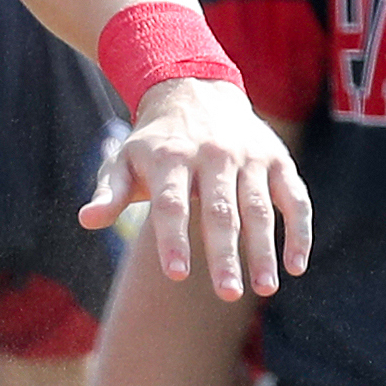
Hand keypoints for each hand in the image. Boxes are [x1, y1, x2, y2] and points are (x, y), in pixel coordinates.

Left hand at [84, 76, 310, 301]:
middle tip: (227, 295)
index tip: (175, 275)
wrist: (195, 90)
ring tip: (264, 288)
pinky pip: (295, 198)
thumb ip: (110, 192)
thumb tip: (87, 220)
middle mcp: (214, 156)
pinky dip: (298, 231)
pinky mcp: (277, 161)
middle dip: (225, 254)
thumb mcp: (125, 159)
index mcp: (172, 158)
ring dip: (264, 249)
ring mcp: (249, 158)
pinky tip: (296, 265)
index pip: (171, 204)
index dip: (173, 239)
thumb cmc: (155, 142)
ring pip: (260, 208)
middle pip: (220, 211)